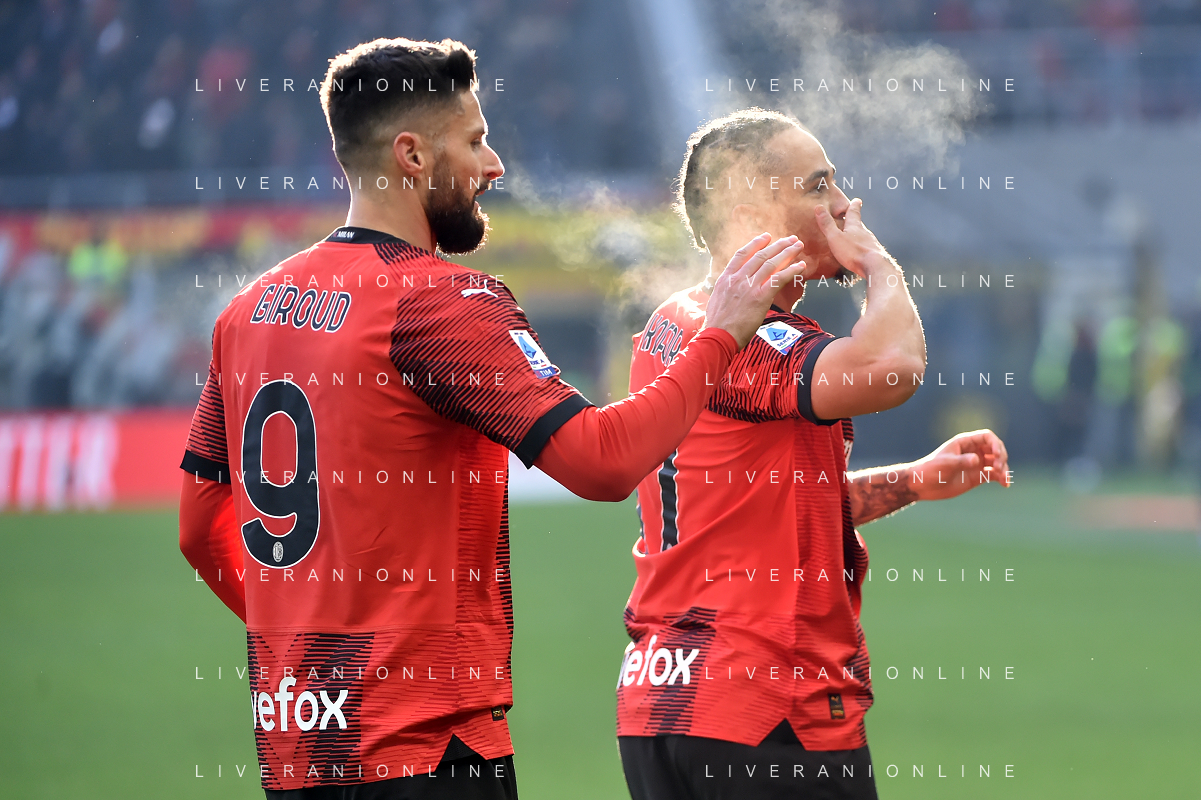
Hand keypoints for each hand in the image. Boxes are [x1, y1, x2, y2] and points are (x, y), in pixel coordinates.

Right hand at [703, 233, 806, 348]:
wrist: (718, 336)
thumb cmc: (717, 324)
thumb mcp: (716, 299)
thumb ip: (727, 289)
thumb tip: (732, 287)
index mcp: (726, 277)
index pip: (742, 254)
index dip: (756, 243)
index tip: (766, 237)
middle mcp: (738, 278)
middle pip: (761, 255)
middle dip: (778, 245)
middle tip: (790, 239)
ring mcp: (749, 287)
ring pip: (771, 263)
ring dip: (787, 253)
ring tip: (798, 246)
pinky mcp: (760, 297)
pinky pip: (779, 279)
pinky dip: (791, 270)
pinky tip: (801, 266)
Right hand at [814, 198, 890, 276]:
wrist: (875, 266)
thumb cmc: (854, 252)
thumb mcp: (835, 237)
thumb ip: (827, 224)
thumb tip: (818, 207)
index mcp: (855, 226)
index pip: (854, 212)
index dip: (854, 205)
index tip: (856, 200)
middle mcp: (865, 233)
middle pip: (859, 224)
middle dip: (855, 220)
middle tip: (852, 217)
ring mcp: (871, 244)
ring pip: (863, 236)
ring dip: (858, 235)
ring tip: (853, 237)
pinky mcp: (874, 255)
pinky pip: (866, 248)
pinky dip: (861, 248)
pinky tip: (858, 253)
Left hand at [908, 429, 1010, 500]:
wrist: (922, 485)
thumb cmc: (930, 470)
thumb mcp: (945, 464)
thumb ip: (961, 461)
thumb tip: (977, 460)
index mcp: (964, 443)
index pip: (987, 437)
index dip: (996, 444)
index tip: (997, 455)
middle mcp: (973, 451)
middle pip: (995, 448)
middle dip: (1001, 457)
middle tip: (998, 468)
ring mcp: (976, 464)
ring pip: (997, 462)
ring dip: (1004, 468)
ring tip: (1004, 478)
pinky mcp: (977, 476)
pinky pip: (994, 475)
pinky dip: (1001, 478)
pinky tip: (1005, 484)